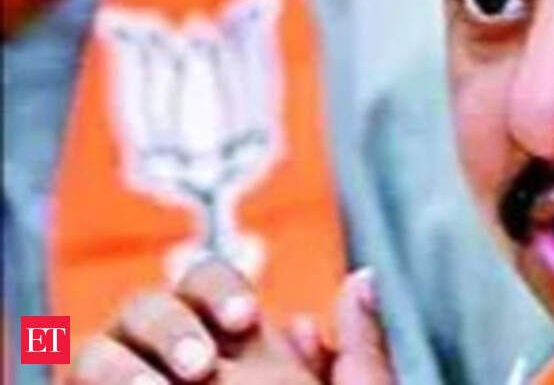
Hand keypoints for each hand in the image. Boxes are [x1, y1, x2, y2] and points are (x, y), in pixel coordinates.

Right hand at [68, 259, 394, 383]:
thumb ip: (360, 351)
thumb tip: (362, 279)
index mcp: (229, 343)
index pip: (203, 280)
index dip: (216, 289)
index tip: (247, 320)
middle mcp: (170, 361)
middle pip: (145, 309)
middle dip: (169, 326)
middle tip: (201, 369)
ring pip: (96, 354)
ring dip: (117, 369)